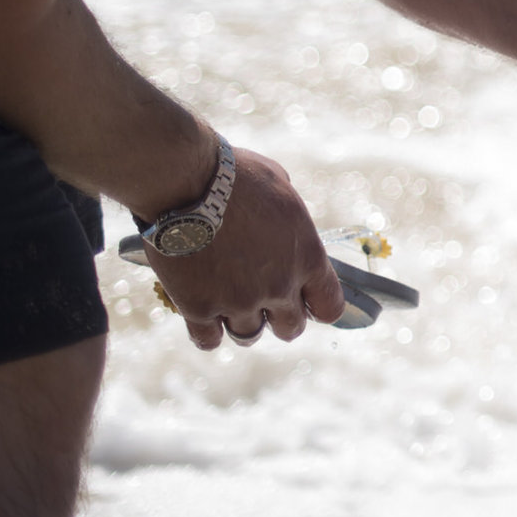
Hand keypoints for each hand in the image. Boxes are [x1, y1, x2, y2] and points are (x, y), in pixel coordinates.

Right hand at [141, 147, 343, 348]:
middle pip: (290, 328)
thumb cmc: (237, 176)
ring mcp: (238, 301)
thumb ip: (291, 222)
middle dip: (280, 318)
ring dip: (242, 323)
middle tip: (264, 303)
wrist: (186, 181)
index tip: (306, 302)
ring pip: (249, 335)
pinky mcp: (198, 308)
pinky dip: (208, 332)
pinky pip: (208, 340)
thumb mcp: (282, 190)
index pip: (330, 306)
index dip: (318, 307)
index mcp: (308, 257)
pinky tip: (204, 316)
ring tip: (230, 305)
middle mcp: (279, 286)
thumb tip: (286, 230)